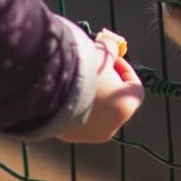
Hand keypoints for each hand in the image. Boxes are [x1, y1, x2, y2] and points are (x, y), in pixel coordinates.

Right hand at [57, 25, 144, 143]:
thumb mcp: (101, 52)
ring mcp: (89, 135)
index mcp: (126, 107)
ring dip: (89, 95)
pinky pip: (76, 119)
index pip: (134, 87)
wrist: (47, 89)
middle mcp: (110, 126)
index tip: (112, 58)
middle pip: (113, 101)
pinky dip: (73, 106)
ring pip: (94, 112)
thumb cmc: (82, 70)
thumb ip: (111, 48)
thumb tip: (110, 44)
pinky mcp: (69, 136)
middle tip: (93, 68)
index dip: (124, 69)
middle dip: (106, 83)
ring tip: (75, 77)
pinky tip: (63, 91)